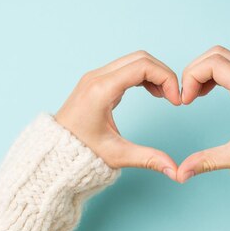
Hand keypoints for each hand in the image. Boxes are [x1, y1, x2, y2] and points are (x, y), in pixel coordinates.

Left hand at [55, 50, 180, 180]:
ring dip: (154, 74)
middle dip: (163, 74)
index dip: (166, 78)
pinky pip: (126, 68)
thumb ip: (149, 159)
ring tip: (166, 96)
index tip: (176, 100)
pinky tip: (153, 93)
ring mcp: (96, 77)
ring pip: (134, 60)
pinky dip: (143, 76)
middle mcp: (97, 77)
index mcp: (101, 89)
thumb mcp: (117, 156)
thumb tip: (176, 172)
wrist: (53, 153)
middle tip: (174, 97)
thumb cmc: (79, 153)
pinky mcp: (97, 81)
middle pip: (141, 58)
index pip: (143, 66)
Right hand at [176, 46, 229, 182]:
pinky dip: (216, 73)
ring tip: (195, 95)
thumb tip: (181, 173)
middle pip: (217, 54)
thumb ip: (207, 161)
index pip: (214, 63)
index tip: (186, 100)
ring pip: (226, 57)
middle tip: (187, 95)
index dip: (192, 76)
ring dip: (205, 70)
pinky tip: (208, 92)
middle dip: (195, 70)